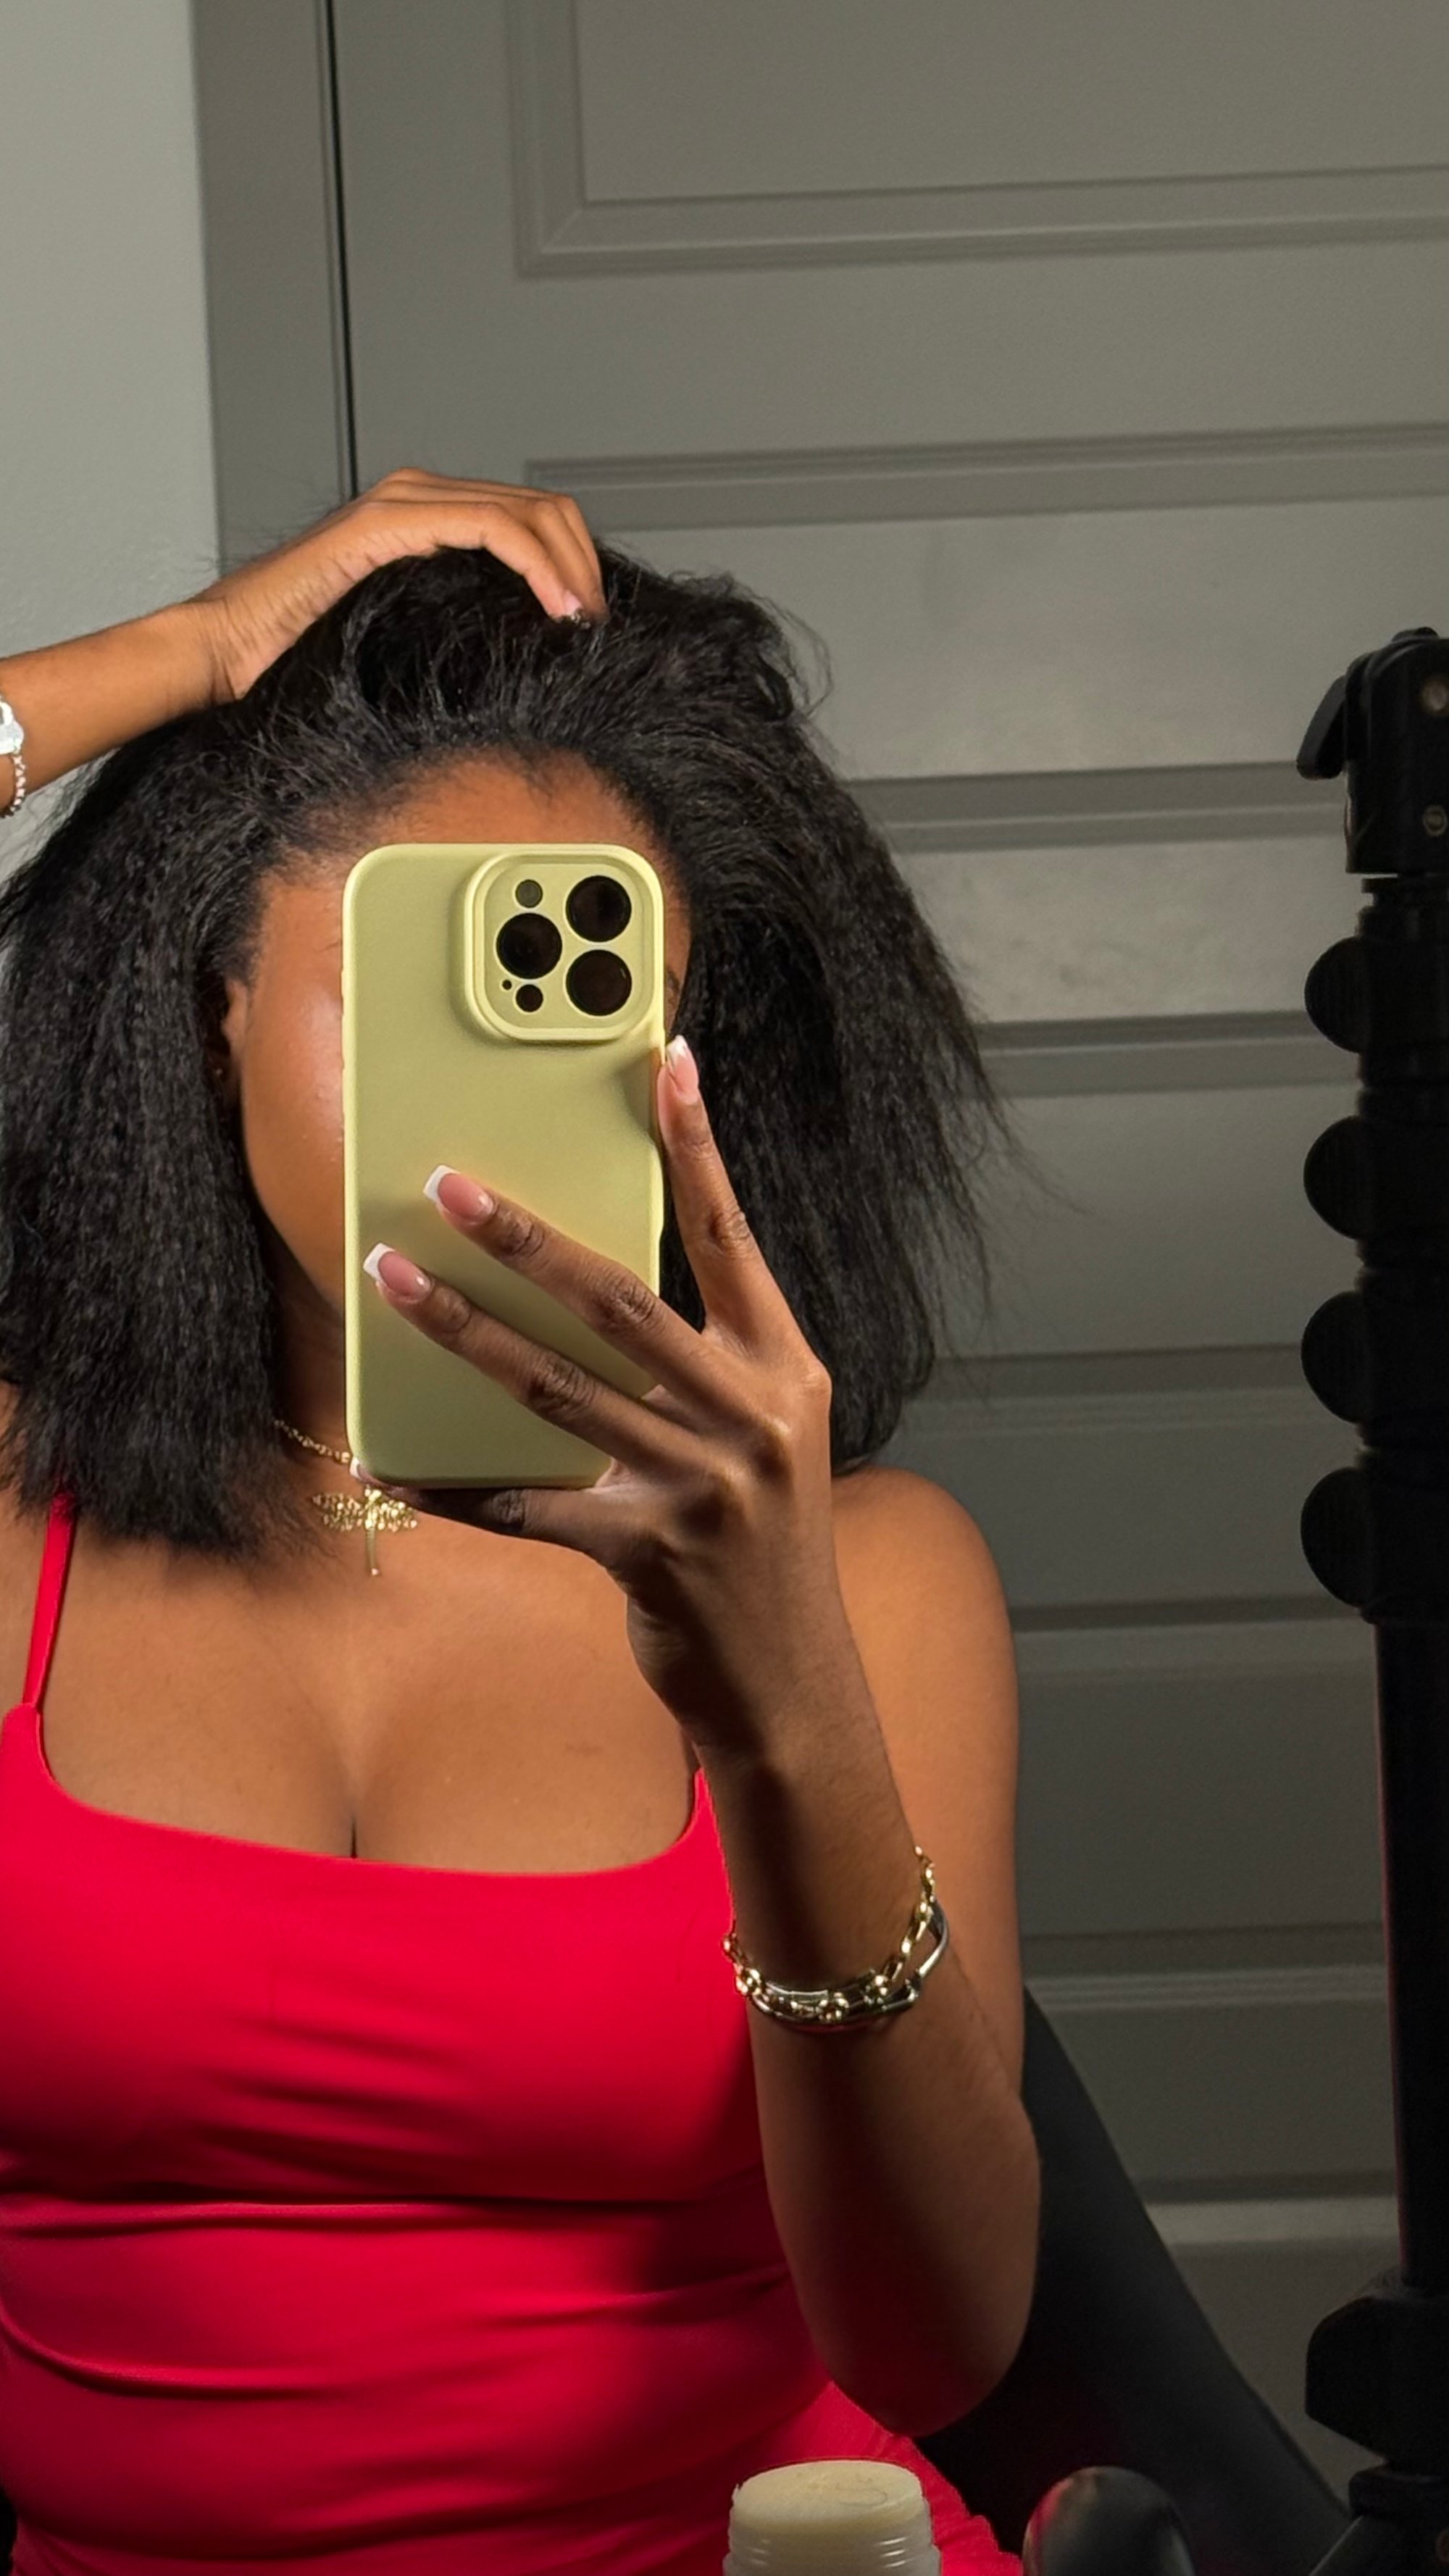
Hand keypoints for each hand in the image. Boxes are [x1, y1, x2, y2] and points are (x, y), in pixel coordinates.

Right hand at [0, 468, 605, 802]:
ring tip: (586, 620)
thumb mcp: (403, 638)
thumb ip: (454, 625)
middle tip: (601, 626)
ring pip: (526, 511)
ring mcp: (403, 501)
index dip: (575, 566)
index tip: (595, 624)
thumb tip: (523, 658)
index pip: (529, 520)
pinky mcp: (390, 521)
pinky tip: (556, 606)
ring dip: (571, 566)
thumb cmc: (297, 656)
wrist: (226, 653)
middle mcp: (417, 495)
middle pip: (540, 507)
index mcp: (422, 517)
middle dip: (585, 564)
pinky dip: (536, 564)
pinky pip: (490, 526)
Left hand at [355, 1036, 849, 1758]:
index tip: (663, 1061)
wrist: (792, 1684)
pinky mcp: (645, 1553)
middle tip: (448, 1184)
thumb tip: (588, 1287)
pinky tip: (385, 1459)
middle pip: (620, 1301)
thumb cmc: (762, 1546)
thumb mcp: (763, 1439)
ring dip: (462, 1330)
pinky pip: (522, 1503)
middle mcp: (750, 1418)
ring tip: (392, 1279)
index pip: (733, 1236)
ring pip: (554, 1388)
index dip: (697, 1146)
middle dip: (525, 1235)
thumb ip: (701, 1364)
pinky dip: (448, 1482)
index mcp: (783, 1371)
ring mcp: (699, 1488)